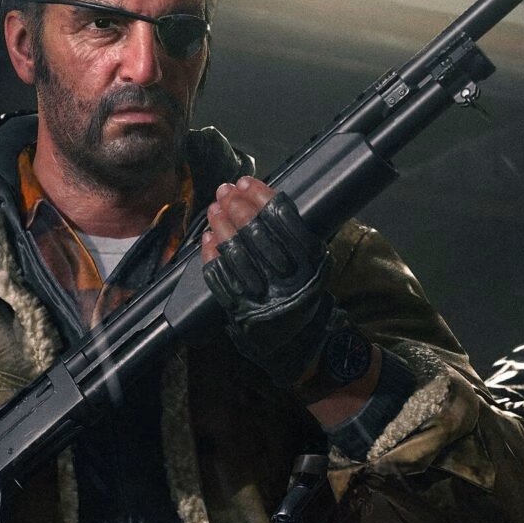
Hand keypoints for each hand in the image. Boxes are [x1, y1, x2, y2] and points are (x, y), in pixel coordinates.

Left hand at [203, 178, 330, 389]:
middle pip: (255, 232)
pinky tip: (208, 237)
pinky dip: (211, 254)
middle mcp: (286, 279)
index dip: (261, 196)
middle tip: (225, 190)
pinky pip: (220, 277)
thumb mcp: (314, 263)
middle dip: (237, 206)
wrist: (298, 341)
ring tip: (214, 207)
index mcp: (309, 264)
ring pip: (235, 252)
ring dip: (221, 226)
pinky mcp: (240, 309)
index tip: (246, 181)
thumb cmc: (304, 293)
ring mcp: (261, 296)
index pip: (283, 219)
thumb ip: (296, 234)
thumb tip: (260, 196)